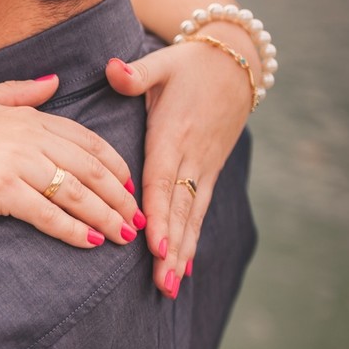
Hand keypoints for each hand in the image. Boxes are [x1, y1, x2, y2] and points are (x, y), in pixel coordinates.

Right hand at [0, 77, 142, 248]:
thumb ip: (18, 93)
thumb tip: (55, 81)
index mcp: (26, 116)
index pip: (86, 140)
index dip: (114, 165)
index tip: (129, 186)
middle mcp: (27, 136)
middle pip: (90, 168)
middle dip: (119, 196)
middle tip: (138, 219)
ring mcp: (15, 163)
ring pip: (76, 193)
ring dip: (105, 217)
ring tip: (122, 237)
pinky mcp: (0, 192)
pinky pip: (48, 214)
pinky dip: (72, 230)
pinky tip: (89, 243)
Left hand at [106, 26, 253, 296]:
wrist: (236, 61)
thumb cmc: (188, 64)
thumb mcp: (162, 63)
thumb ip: (135, 73)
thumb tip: (113, 70)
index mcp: (172, 136)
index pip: (163, 182)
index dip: (159, 215)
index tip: (152, 245)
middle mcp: (190, 158)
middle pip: (179, 210)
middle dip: (171, 248)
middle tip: (162, 282)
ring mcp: (203, 168)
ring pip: (191, 217)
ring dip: (181, 253)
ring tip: (170, 286)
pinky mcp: (209, 171)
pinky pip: (199, 211)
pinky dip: (191, 240)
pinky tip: (185, 269)